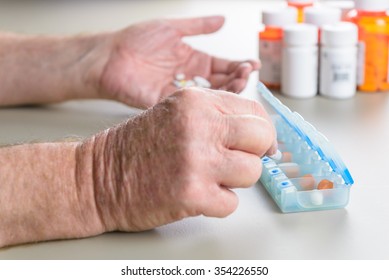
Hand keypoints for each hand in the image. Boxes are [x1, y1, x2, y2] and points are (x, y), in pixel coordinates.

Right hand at [85, 88, 275, 231]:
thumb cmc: (137, 147)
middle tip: (239, 161)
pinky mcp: (191, 194)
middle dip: (256, 153)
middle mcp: (199, 126)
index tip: (256, 145)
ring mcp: (196, 160)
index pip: (254, 111)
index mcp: (196, 102)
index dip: (260, 132)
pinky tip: (196, 195)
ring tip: (210, 179)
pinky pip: (232, 203)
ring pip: (252, 171)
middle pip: (261, 137)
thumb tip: (260, 136)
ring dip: (235, 181)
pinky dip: (218, 204)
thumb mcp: (178, 114)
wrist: (98, 176)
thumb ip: (217, 117)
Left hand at [97, 16, 259, 107]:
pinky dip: (207, 105)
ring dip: (227, 92)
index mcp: (193, 60)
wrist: (110, 57)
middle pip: (222, 83)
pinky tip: (219, 101)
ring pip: (211, 97)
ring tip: (240, 83)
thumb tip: (222, 19)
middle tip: (246, 74)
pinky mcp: (170, 104)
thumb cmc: (135, 40)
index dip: (240, 66)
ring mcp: (181, 92)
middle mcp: (190, 78)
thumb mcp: (172, 27)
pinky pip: (192, 107)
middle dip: (238, 79)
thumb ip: (198, 26)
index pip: (223, 66)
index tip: (252, 64)